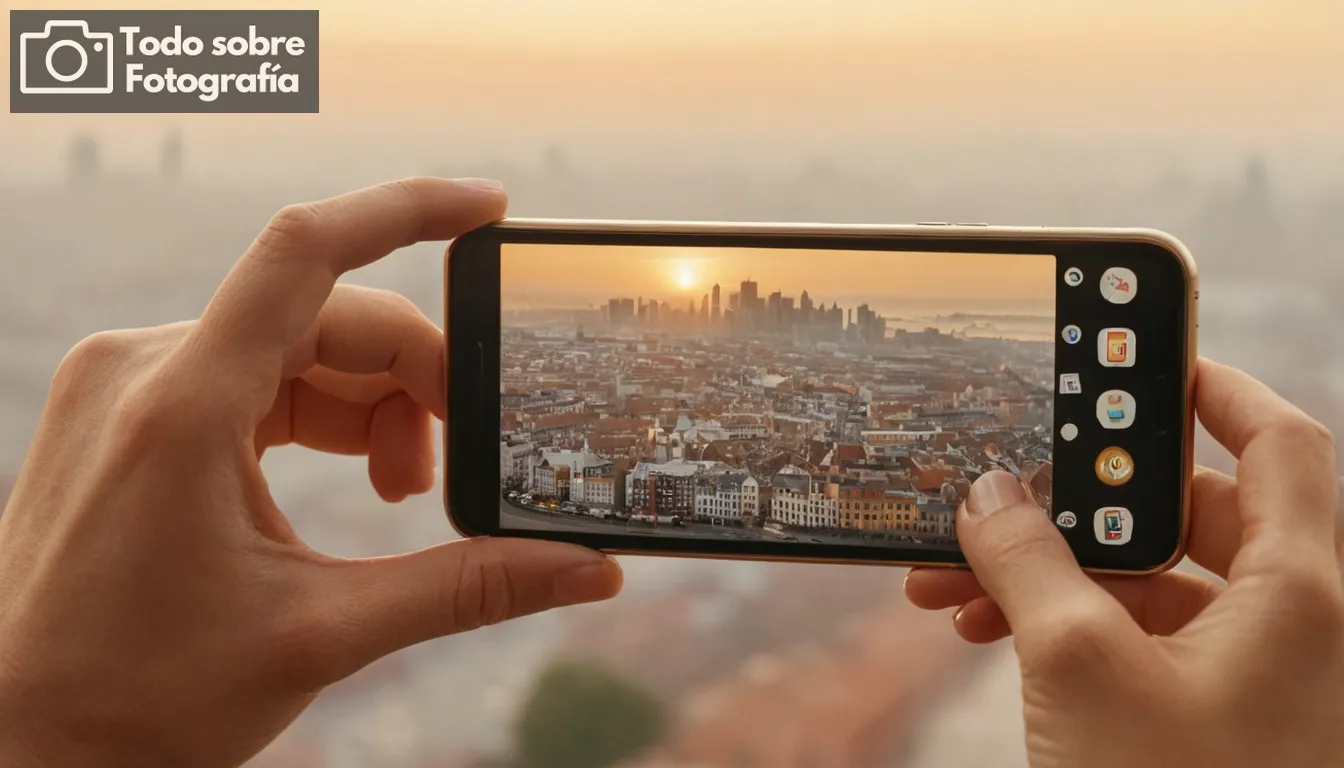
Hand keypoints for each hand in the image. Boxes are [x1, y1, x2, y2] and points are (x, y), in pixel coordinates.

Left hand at [0, 178, 622, 767]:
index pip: (307, 251)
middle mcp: (143, 369)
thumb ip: (469, 588)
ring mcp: (128, 387)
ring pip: (291, 348)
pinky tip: (344, 482)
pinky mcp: (128, 413)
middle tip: (449, 471)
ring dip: (366, 406)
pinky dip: (315, 416)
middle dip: (411, 381)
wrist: (21, 749)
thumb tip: (587, 570)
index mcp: (182, 405)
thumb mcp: (323, 636)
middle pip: (324, 317)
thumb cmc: (142, 702)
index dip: (408, 210)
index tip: (491, 209)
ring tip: (398, 495)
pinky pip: (249, 377)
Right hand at [906, 358, 1343, 767]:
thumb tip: (989, 493)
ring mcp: (1247, 676)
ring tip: (953, 579)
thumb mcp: (1082, 667)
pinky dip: (1062, 625)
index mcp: (1301, 591)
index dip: (1212, 388)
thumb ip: (1029, 562)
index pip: (1278, 443)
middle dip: (1076, 502)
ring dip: (1048, 571)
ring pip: (1146, 583)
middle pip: (1189, 513)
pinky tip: (983, 629)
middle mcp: (1289, 624)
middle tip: (1003, 486)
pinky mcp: (1203, 718)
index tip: (1140, 358)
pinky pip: (1132, 640)